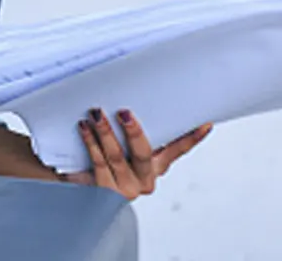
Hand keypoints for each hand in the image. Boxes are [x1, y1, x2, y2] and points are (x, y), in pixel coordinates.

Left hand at [63, 108, 211, 199]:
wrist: (83, 187)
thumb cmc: (107, 161)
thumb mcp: (125, 148)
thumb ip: (133, 131)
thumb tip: (130, 97)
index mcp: (155, 167)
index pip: (176, 151)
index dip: (191, 139)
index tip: (204, 123)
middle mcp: (144, 179)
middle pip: (142, 154)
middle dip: (134, 132)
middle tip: (124, 112)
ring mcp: (125, 187)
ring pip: (116, 157)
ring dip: (106, 133)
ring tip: (96, 114)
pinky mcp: (104, 191)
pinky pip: (97, 163)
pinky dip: (90, 143)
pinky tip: (83, 128)